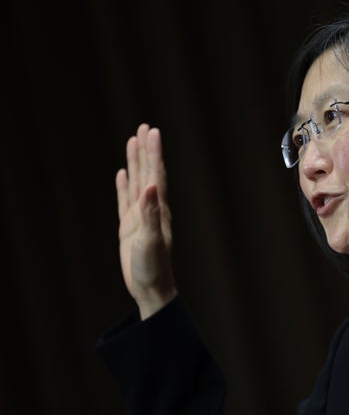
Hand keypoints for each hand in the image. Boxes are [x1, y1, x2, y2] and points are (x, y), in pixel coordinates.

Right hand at [116, 123, 176, 318]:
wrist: (151, 288)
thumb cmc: (153, 268)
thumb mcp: (150, 241)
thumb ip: (150, 214)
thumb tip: (151, 187)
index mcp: (158, 209)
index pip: (156, 174)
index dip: (154, 153)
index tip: (152, 131)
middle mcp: (151, 209)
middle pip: (148, 172)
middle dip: (146, 150)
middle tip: (145, 127)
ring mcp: (140, 216)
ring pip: (136, 182)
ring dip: (135, 162)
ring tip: (133, 141)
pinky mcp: (129, 227)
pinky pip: (125, 199)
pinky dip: (124, 184)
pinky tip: (123, 173)